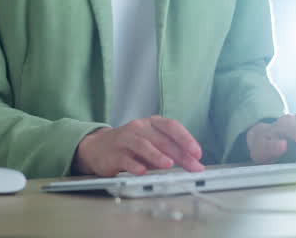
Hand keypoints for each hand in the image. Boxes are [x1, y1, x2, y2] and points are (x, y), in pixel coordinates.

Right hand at [73, 116, 203, 175]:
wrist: (97, 147)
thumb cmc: (131, 146)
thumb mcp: (151, 143)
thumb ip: (169, 151)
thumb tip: (191, 163)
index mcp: (152, 123)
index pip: (172, 127)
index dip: (186, 139)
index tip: (197, 153)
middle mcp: (139, 128)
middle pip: (162, 139)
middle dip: (180, 154)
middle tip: (192, 166)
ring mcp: (125, 140)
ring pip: (143, 145)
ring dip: (157, 155)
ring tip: (169, 164)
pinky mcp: (113, 154)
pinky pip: (125, 159)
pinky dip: (135, 165)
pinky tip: (143, 171)